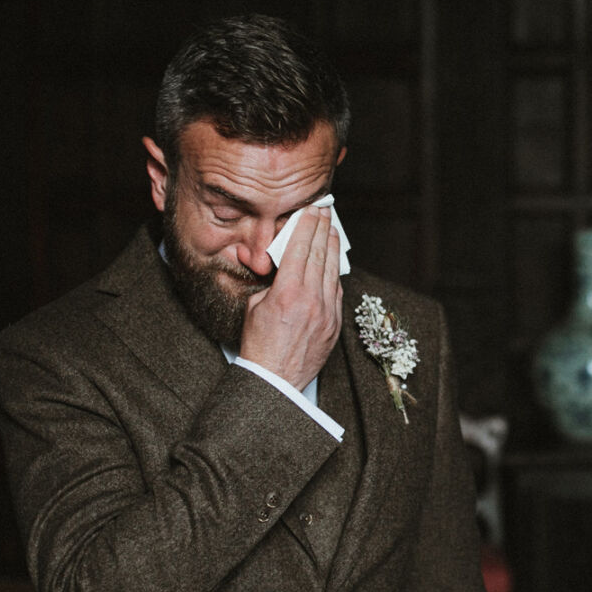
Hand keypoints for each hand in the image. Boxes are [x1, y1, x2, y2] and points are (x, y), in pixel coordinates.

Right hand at [240, 207, 343, 390]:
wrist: (274, 380)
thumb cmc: (259, 346)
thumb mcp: (255, 307)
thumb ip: (272, 283)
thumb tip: (282, 266)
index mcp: (287, 292)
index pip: (300, 248)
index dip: (306, 226)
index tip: (311, 211)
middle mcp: (311, 299)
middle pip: (320, 255)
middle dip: (322, 229)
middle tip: (325, 212)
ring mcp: (327, 312)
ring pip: (332, 271)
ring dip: (332, 248)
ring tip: (332, 230)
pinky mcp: (335, 324)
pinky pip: (336, 291)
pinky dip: (334, 274)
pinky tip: (333, 263)